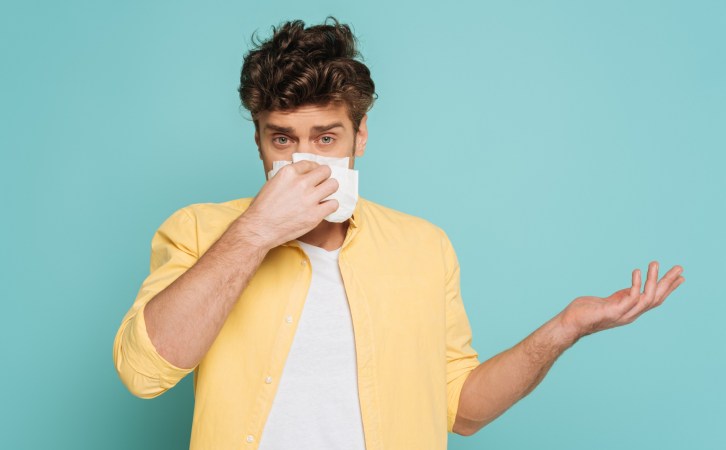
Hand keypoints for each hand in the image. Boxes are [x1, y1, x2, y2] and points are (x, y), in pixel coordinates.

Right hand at [238, 161, 338, 249]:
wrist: (260, 229)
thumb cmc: (262, 208)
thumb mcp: (272, 183)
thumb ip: (289, 178)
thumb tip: (302, 176)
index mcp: (288, 173)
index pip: (309, 163)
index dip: (313, 169)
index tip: (313, 175)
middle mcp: (301, 183)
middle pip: (325, 171)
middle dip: (324, 177)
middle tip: (321, 184)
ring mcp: (309, 199)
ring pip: (333, 185)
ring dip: (329, 190)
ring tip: (324, 196)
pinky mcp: (315, 214)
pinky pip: (334, 204)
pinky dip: (330, 206)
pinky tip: (323, 208)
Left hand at [559, 261, 684, 340]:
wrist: (569, 323)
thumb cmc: (585, 311)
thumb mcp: (609, 302)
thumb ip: (621, 297)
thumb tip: (633, 290)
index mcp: (630, 311)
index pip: (655, 300)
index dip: (668, 289)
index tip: (680, 277)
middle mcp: (630, 314)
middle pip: (656, 299)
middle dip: (668, 283)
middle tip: (679, 268)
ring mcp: (623, 314)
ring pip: (646, 298)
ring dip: (653, 280)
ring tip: (655, 263)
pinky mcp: (613, 312)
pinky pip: (630, 298)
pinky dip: (636, 285)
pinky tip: (637, 271)